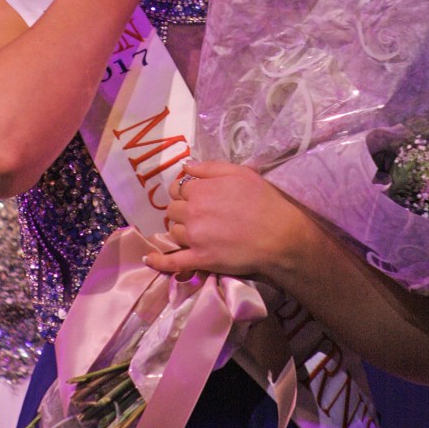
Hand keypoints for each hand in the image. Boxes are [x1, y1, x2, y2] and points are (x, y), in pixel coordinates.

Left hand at [144, 160, 305, 282]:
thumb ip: (209, 167)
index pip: (179, 188)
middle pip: (173, 210)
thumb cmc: (263, 201)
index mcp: (200, 190)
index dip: (187, 191)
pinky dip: (159, 261)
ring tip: (192, 232)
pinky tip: (149, 259)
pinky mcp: (200, 260)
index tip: (195, 196)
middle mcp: (192, 212)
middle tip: (197, 214)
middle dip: (182, 210)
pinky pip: (172, 262)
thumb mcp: (239, 172)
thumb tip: (186, 165)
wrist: (279, 235)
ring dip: (179, 230)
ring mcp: (194, 238)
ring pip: (173, 232)